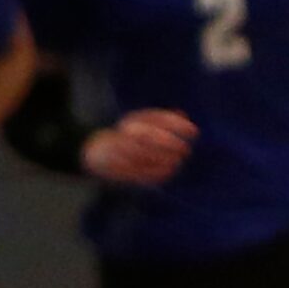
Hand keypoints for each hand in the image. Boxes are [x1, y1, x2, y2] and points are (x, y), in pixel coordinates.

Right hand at [81, 109, 196, 186]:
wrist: (94, 151)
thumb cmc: (125, 136)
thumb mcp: (140, 123)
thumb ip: (161, 119)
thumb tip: (184, 115)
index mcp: (132, 121)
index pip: (156, 118)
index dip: (176, 125)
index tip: (194, 131)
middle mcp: (125, 135)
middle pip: (149, 136)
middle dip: (170, 143)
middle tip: (186, 149)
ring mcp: (120, 152)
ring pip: (145, 155)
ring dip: (164, 159)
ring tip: (178, 161)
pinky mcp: (119, 168)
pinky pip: (140, 171)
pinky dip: (156, 172)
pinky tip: (169, 171)